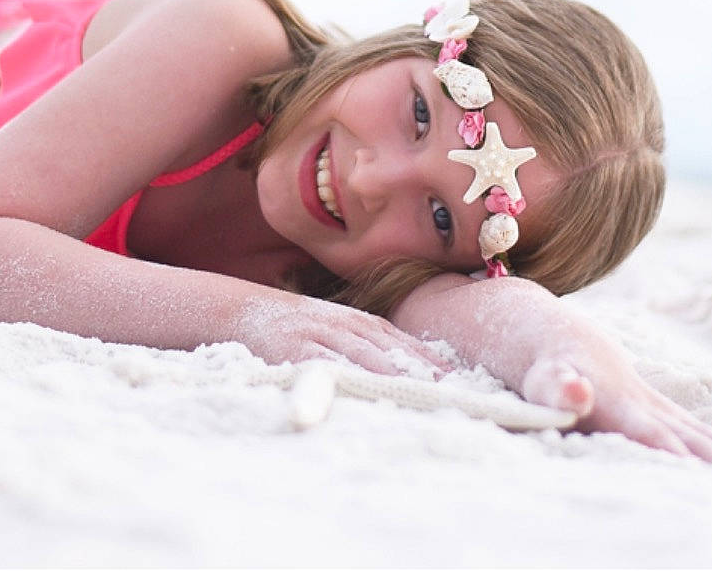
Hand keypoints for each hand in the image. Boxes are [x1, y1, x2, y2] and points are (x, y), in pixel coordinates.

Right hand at [231, 293, 448, 377]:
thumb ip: (375, 347)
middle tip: (453, 398)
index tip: (463, 386)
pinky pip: (329, 368)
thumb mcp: (342, 328)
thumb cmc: (303, 326)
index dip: (435, 365)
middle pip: (395, 354)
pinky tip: (368, 396)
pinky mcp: (299, 352)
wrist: (249, 310)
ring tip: (423, 400)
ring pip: (368, 361)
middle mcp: (349, 327)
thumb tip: (423, 373)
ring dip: (396, 381)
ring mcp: (324, 337)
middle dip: (423, 377)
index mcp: (364, 323)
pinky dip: (350, 382)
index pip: (408, 345)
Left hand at [520, 345, 711, 467]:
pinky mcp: (666, 414)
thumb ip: (559, 389)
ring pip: (703, 435)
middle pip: (690, 439)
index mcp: (621, 407)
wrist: (563, 342)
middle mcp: (648, 407)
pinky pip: (703, 434)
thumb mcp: (544, 381)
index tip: (706, 477)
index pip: (654, 434)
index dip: (677, 454)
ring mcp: (661, 409)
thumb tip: (577, 393)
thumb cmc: (548, 372)